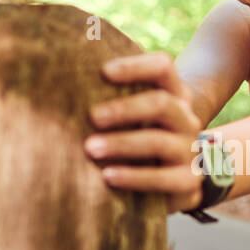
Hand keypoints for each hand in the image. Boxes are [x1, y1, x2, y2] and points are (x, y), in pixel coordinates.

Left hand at [83, 52, 203, 214]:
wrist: (172, 181)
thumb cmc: (137, 139)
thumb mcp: (132, 115)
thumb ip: (110, 98)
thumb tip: (60, 81)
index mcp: (174, 94)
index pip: (163, 68)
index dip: (135, 67)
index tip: (103, 72)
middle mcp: (186, 118)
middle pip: (162, 103)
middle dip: (124, 109)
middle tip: (92, 117)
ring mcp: (189, 150)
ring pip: (159, 141)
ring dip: (122, 143)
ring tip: (90, 148)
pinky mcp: (188, 181)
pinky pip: (164, 179)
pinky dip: (134, 177)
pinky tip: (107, 176)